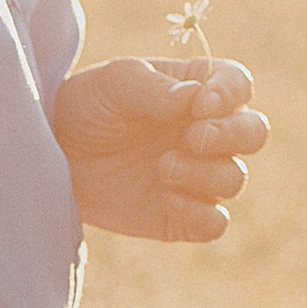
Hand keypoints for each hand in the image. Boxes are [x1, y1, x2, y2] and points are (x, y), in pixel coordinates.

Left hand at [52, 53, 267, 241]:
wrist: (52, 154)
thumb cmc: (86, 107)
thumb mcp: (113, 84)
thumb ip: (152, 88)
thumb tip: (194, 100)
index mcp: (198, 91)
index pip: (238, 85)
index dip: (231, 94)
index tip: (202, 106)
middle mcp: (207, 133)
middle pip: (254, 133)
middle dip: (232, 136)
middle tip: (193, 138)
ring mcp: (197, 176)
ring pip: (235, 179)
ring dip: (206, 174)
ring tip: (163, 166)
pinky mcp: (180, 216)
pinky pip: (215, 224)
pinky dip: (201, 214)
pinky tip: (166, 198)